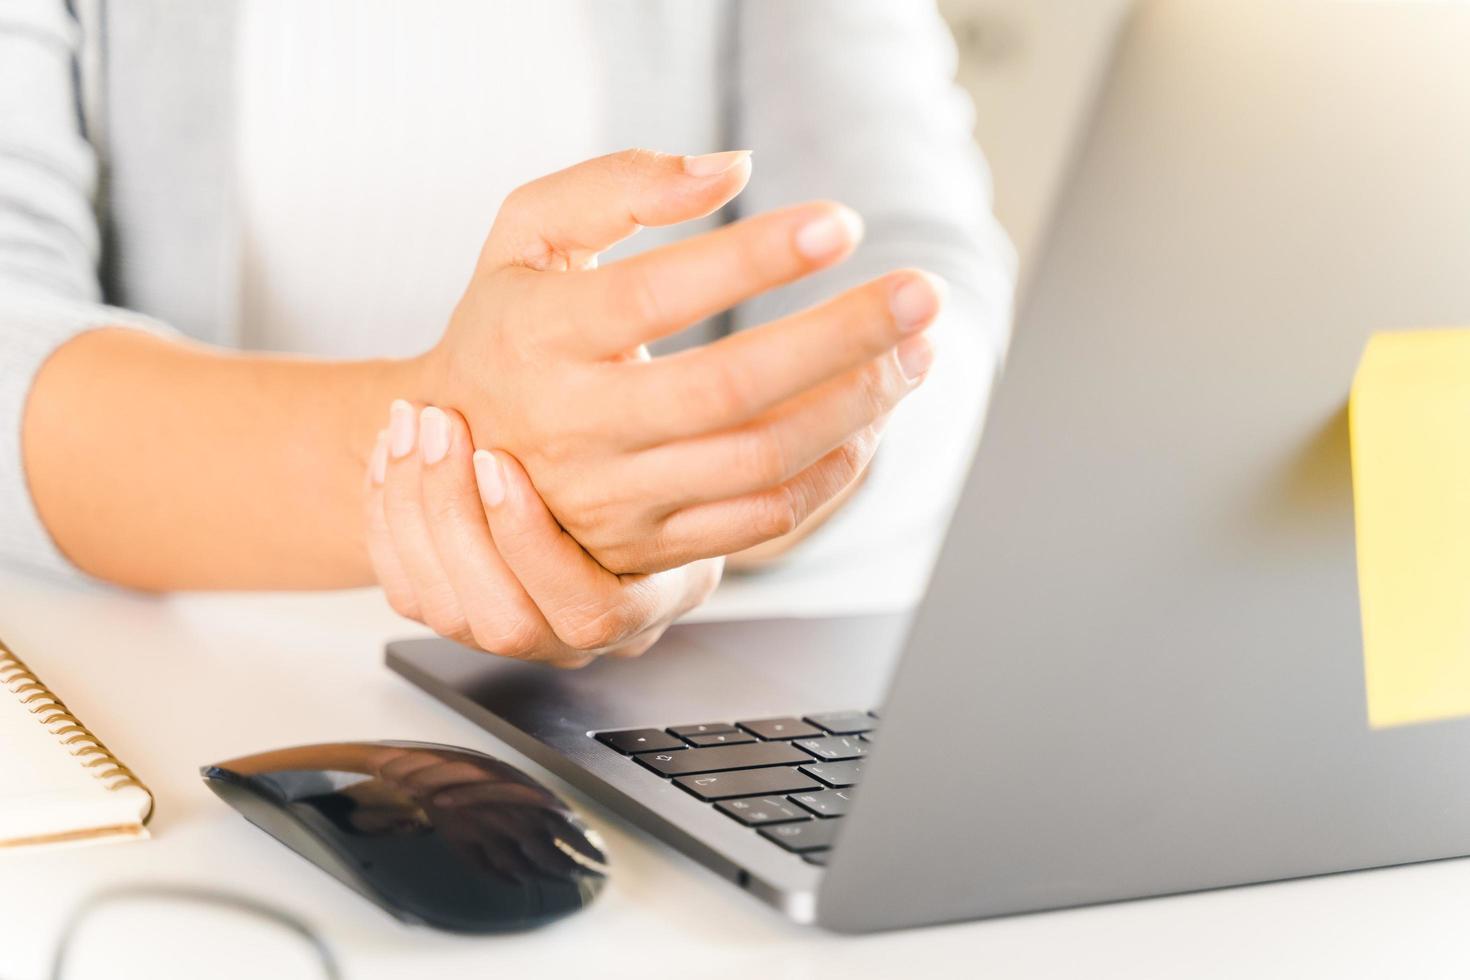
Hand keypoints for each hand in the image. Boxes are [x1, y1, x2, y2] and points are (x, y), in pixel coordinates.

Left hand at [364, 403, 720, 666]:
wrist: (587, 445)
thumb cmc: (648, 429)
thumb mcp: (670, 421)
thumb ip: (647, 406)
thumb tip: (627, 350)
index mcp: (650, 599)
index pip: (589, 610)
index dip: (532, 541)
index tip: (498, 459)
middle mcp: (579, 633)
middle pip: (505, 621)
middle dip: (458, 521)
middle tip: (442, 427)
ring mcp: (515, 630)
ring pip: (446, 612)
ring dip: (416, 512)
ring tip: (413, 423)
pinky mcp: (459, 612)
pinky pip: (406, 592)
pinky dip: (386, 519)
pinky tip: (392, 449)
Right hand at [417, 148, 941, 573]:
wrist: (456, 443)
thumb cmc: (510, 318)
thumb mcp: (527, 230)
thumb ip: (616, 185)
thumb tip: (733, 170)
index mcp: (539, 335)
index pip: (659, 295)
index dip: (757, 258)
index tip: (842, 222)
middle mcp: (573, 425)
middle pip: (731, 388)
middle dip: (843, 338)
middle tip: (923, 293)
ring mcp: (613, 495)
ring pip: (759, 458)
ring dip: (858, 404)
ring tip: (916, 352)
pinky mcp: (649, 544)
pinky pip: (761, 518)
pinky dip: (833, 472)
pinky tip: (872, 420)